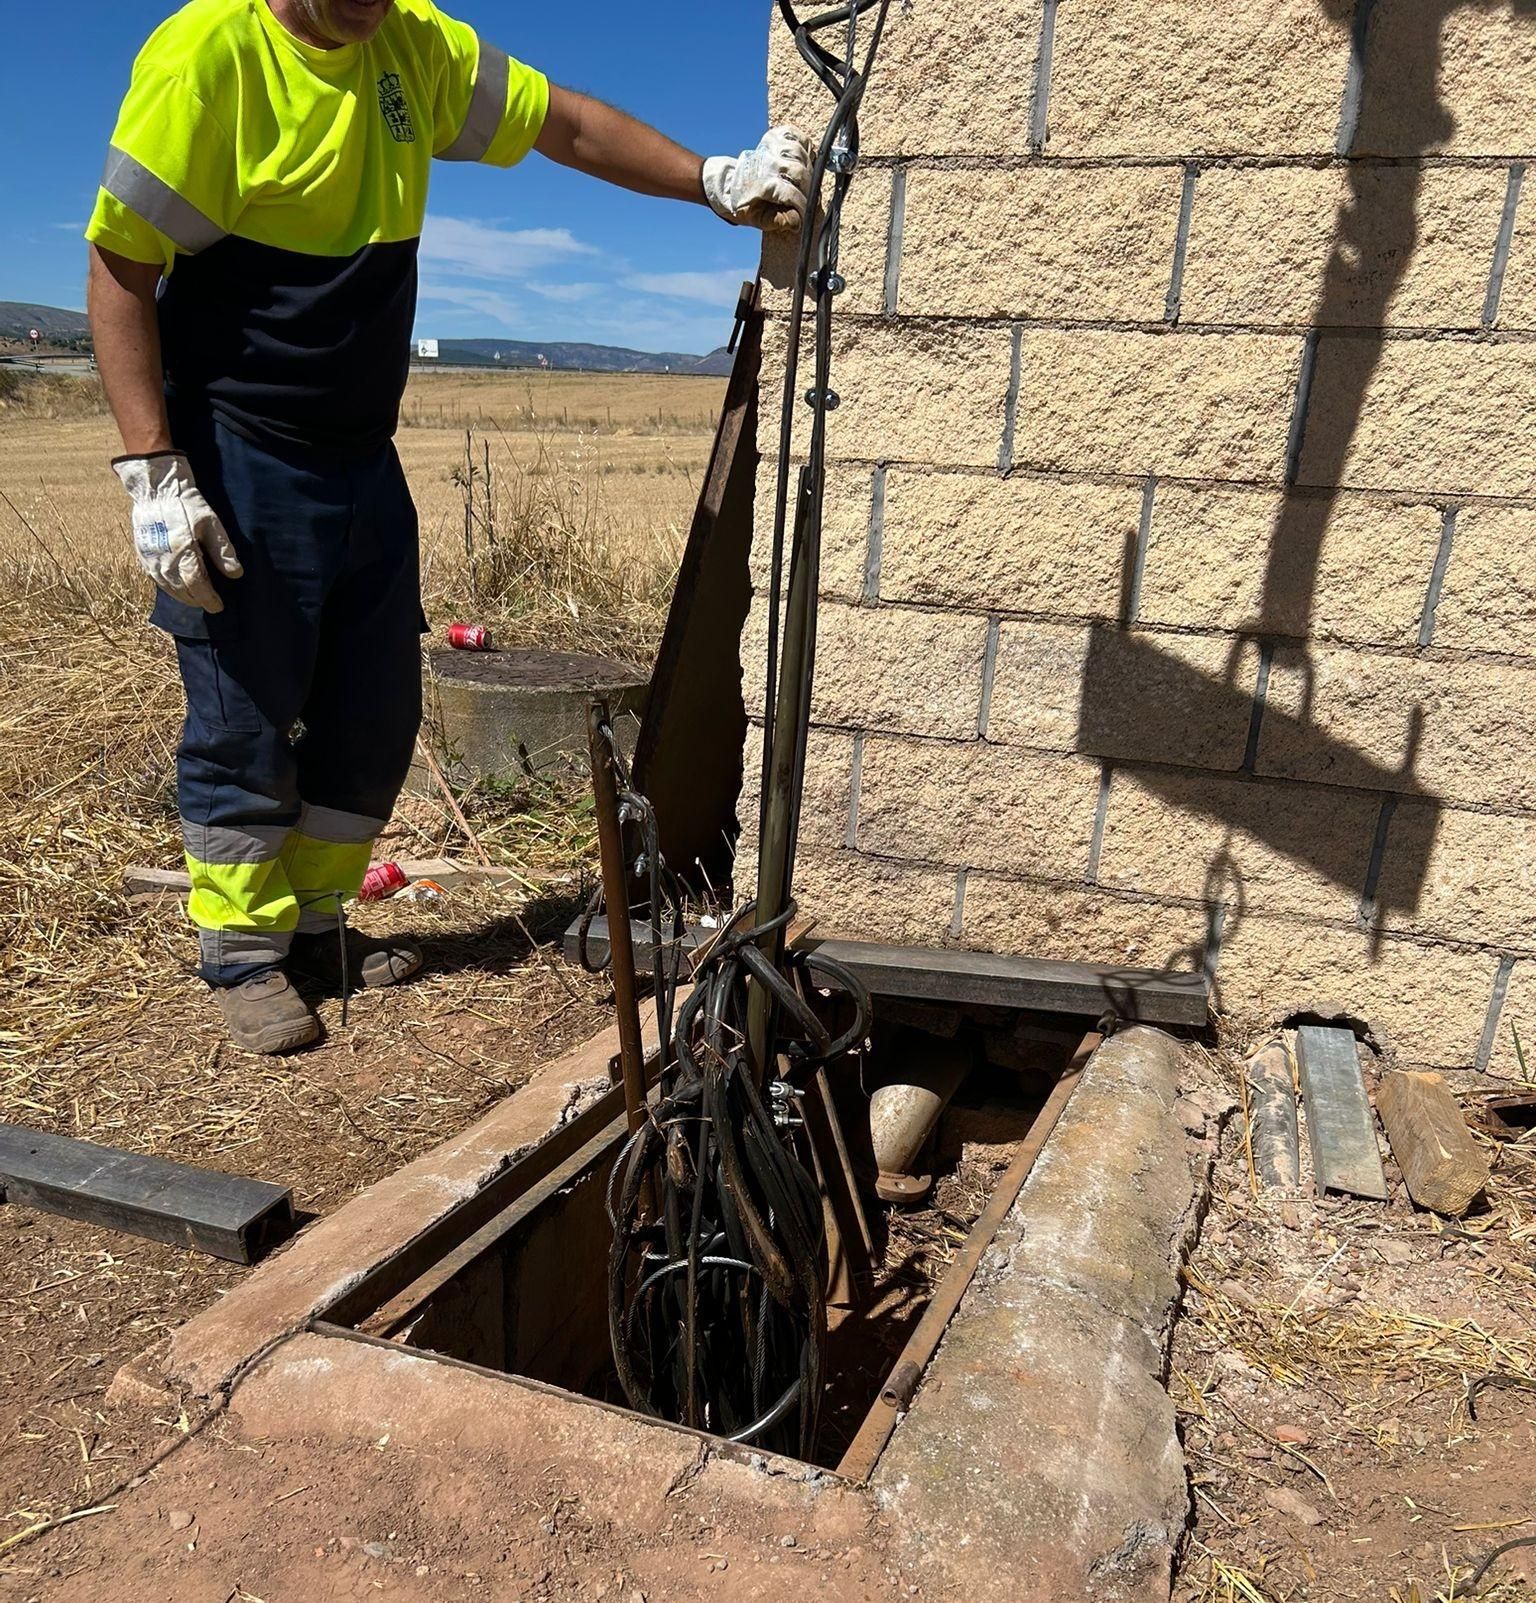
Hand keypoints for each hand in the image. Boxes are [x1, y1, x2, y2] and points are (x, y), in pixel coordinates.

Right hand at [113, 452, 242, 612]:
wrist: (156, 490)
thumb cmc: (187, 505)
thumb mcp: (212, 523)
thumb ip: (222, 550)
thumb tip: (235, 573)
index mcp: (183, 551)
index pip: (197, 584)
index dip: (208, 598)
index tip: (218, 606)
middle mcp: (164, 559)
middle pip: (182, 589)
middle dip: (197, 600)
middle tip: (210, 604)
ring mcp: (150, 557)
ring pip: (167, 587)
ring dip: (183, 597)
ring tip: (196, 600)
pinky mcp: (142, 554)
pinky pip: (155, 578)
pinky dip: (168, 587)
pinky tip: (177, 588)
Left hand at [702, 126, 811, 229]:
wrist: (729, 185)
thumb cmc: (745, 204)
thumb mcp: (756, 219)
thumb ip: (776, 222)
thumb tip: (796, 221)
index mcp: (763, 184)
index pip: (792, 193)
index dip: (803, 206)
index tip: (805, 214)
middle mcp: (768, 163)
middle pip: (800, 172)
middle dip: (808, 189)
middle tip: (807, 199)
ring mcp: (770, 148)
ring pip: (800, 152)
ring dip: (808, 168)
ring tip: (805, 182)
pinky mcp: (773, 138)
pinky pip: (795, 135)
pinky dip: (804, 144)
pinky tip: (803, 158)